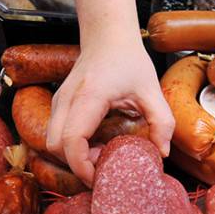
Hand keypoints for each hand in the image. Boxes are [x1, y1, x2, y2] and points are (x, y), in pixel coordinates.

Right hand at [46, 36, 174, 184]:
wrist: (107, 36)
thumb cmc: (128, 59)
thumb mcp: (151, 89)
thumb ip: (161, 121)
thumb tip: (162, 152)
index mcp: (89, 97)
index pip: (71, 141)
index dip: (81, 166)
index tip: (99, 178)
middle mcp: (67, 100)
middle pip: (55, 147)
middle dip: (76, 164)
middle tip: (103, 167)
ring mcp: (59, 102)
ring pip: (52, 142)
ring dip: (73, 155)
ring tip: (101, 154)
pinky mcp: (59, 104)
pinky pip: (56, 133)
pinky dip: (71, 146)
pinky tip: (95, 143)